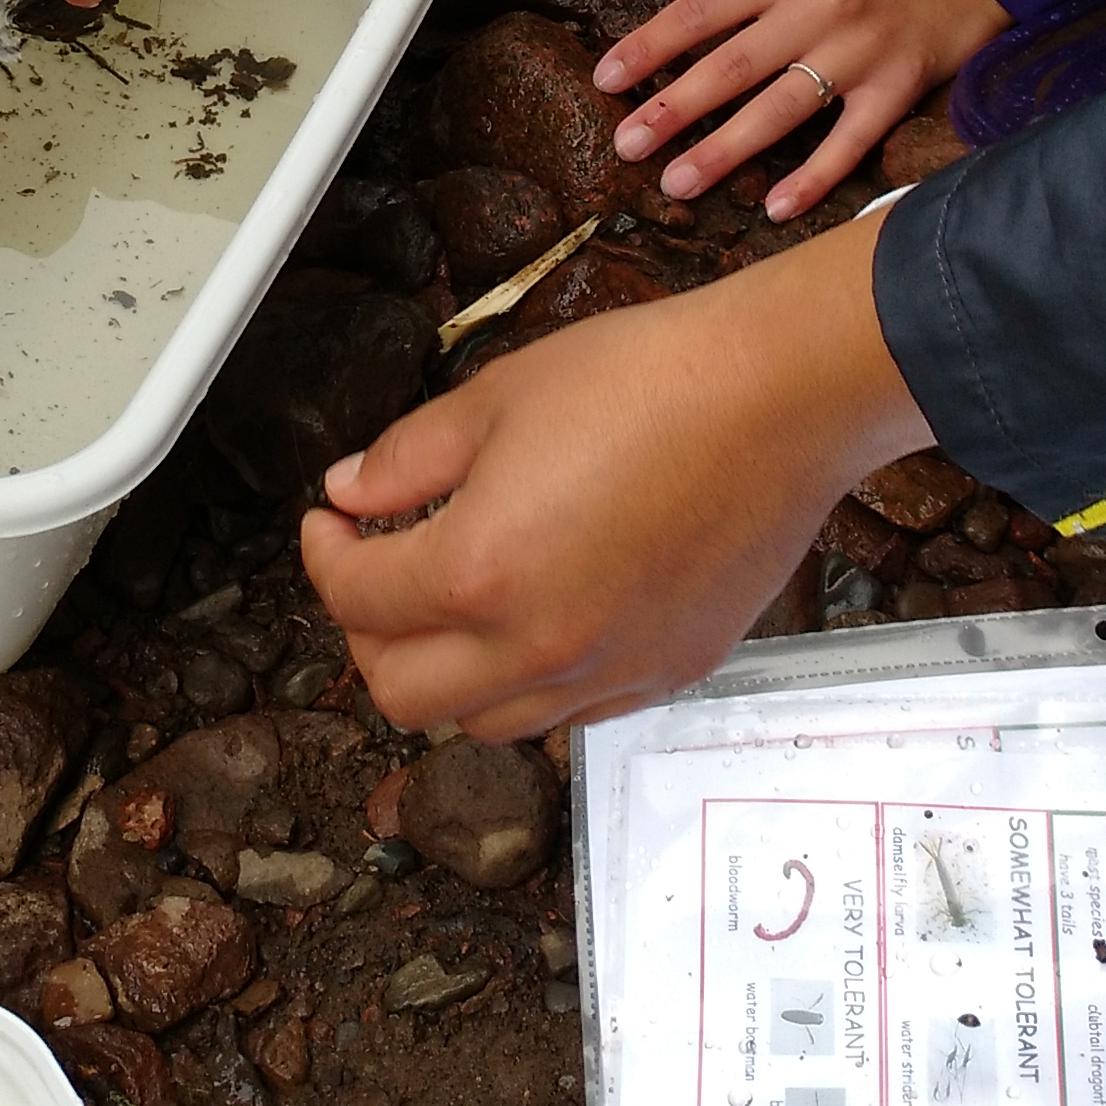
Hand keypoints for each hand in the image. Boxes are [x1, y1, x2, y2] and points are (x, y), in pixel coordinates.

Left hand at [303, 232, 935, 736]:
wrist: (779, 397)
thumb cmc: (647, 381)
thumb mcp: (497, 397)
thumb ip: (406, 460)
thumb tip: (350, 495)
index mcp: (479, 573)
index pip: (356, 602)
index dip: (326, 557)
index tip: (334, 525)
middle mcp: (539, 647)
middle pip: (403, 695)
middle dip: (371, 636)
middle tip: (379, 575)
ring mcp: (609, 673)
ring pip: (484, 724)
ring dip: (448, 674)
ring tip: (456, 605)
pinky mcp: (668, 674)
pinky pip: (570, 717)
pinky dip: (531, 686)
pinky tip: (538, 621)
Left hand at [592, 0, 1008, 219]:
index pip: (702, 10)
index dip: (650, 46)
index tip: (607, 79)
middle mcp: (817, 9)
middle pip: (734, 67)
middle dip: (675, 109)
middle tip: (627, 145)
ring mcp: (859, 55)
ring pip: (783, 110)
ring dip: (727, 151)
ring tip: (678, 183)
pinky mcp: (896, 90)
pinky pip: (852, 142)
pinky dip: (816, 177)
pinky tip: (775, 209)